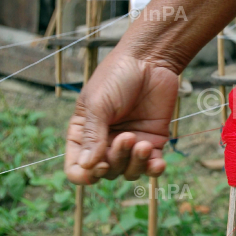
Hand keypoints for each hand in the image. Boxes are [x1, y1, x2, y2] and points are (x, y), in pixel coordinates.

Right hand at [65, 50, 178, 184]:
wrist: (150, 60)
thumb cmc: (117, 76)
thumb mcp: (98, 104)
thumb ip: (93, 136)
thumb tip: (87, 166)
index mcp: (83, 134)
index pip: (77, 168)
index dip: (85, 175)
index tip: (98, 165)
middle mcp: (105, 143)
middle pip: (106, 172)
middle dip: (116, 160)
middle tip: (127, 137)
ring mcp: (130, 144)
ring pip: (129, 172)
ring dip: (135, 163)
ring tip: (143, 144)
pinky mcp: (154, 141)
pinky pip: (152, 166)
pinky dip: (154, 169)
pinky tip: (158, 163)